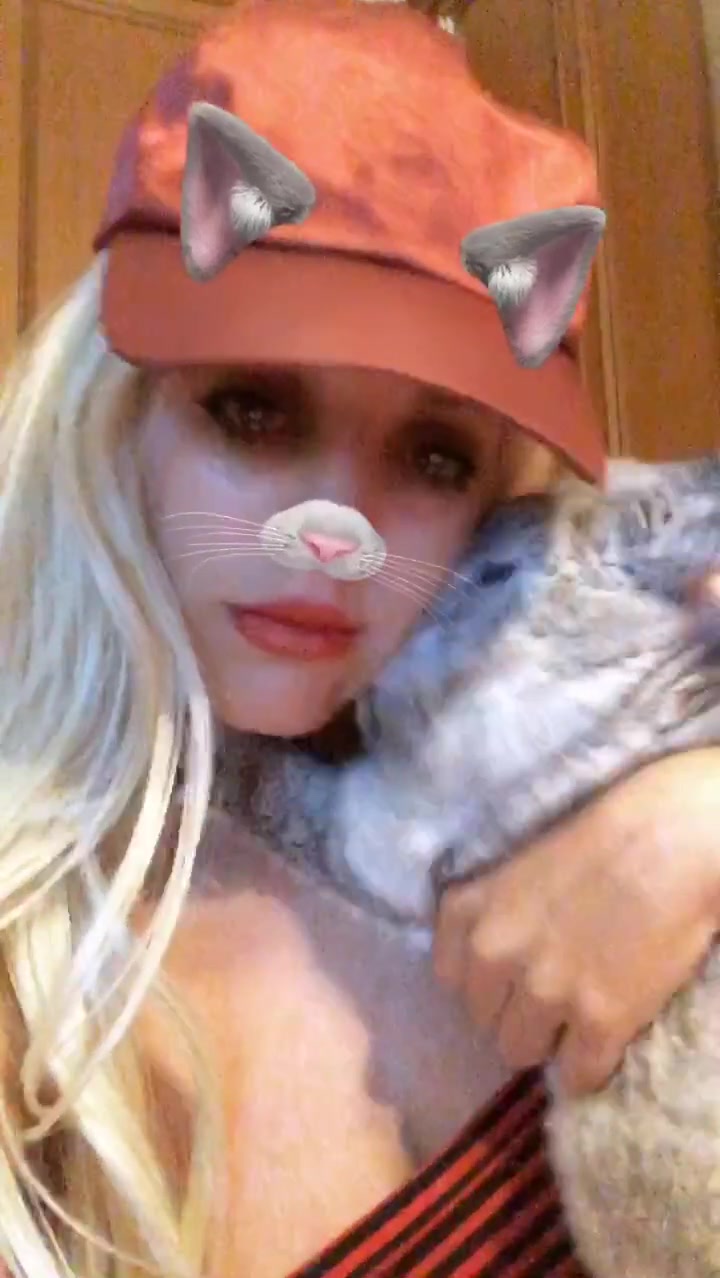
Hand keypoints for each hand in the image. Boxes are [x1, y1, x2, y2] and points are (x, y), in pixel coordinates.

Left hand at [433, 750, 719, 1094]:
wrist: (668, 840)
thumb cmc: (600, 837)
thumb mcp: (517, 868)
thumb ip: (494, 915)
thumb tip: (496, 962)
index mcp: (468, 910)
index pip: (450, 977)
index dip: (485, 980)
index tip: (509, 976)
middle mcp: (494, 955)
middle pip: (483, 1019)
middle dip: (513, 1010)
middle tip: (551, 994)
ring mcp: (543, 993)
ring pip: (519, 1051)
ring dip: (546, 1040)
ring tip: (577, 1018)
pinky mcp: (597, 1022)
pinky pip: (577, 1075)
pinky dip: (589, 1068)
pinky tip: (604, 1043)